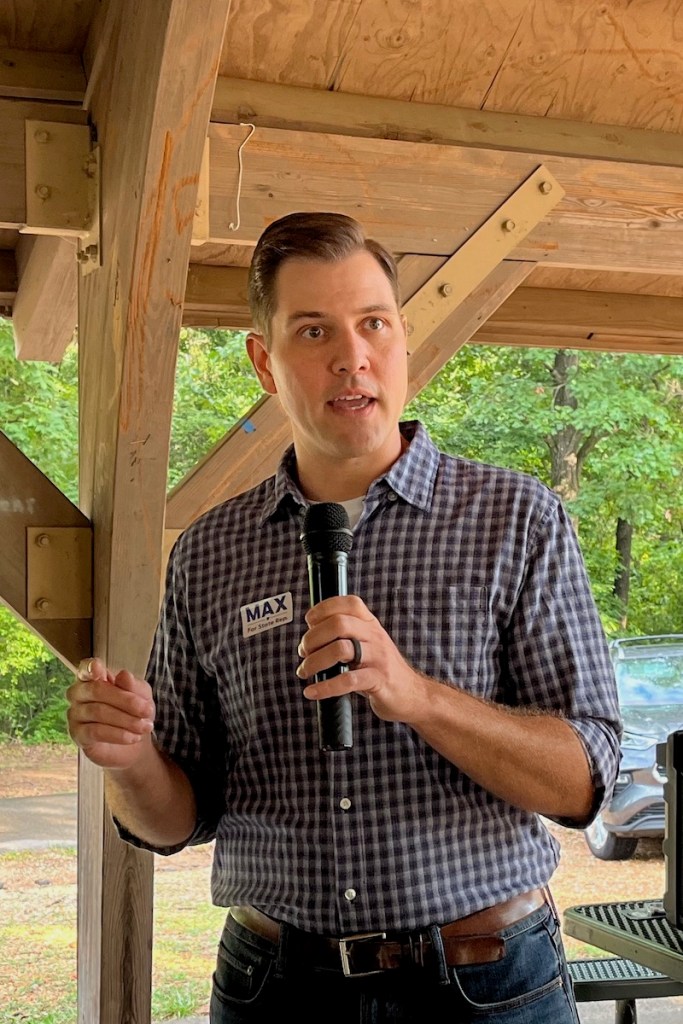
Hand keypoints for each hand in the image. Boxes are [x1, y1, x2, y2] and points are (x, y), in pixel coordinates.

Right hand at [66, 657, 155, 769]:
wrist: (134, 744)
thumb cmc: (133, 712)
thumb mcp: (141, 695)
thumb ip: (132, 686)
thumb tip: (123, 675)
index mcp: (92, 678)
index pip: (86, 669)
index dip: (90, 668)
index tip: (98, 669)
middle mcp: (78, 693)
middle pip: (96, 690)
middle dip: (126, 700)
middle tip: (147, 711)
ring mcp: (75, 714)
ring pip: (98, 712)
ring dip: (126, 720)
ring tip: (145, 727)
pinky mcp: (78, 735)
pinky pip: (96, 732)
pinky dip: (118, 734)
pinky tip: (133, 737)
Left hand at [296, 595, 427, 723]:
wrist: (411, 694)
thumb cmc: (380, 669)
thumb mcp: (367, 645)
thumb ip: (346, 636)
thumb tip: (310, 636)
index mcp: (371, 624)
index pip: (348, 603)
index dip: (324, 608)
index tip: (309, 622)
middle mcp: (375, 636)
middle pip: (339, 624)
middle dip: (313, 638)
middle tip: (303, 652)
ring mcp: (378, 658)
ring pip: (341, 649)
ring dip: (315, 661)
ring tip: (305, 671)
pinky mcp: (379, 680)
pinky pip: (348, 681)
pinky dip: (325, 687)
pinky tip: (312, 692)